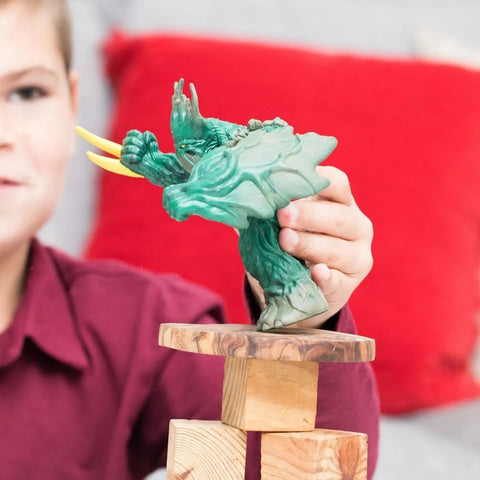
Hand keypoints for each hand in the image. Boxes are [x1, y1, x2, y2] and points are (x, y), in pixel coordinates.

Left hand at [276, 166, 372, 327]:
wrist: (299, 287)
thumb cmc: (289, 244)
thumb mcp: (282, 223)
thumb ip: (268, 209)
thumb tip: (238, 195)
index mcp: (341, 203)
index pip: (338, 184)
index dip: (320, 180)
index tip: (295, 181)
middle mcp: (356, 226)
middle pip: (339, 217)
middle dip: (310, 215)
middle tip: (283, 215)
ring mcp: (356, 257)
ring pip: (337, 249)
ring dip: (310, 244)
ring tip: (285, 240)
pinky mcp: (348, 285)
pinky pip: (337, 281)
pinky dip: (325, 278)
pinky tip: (315, 273)